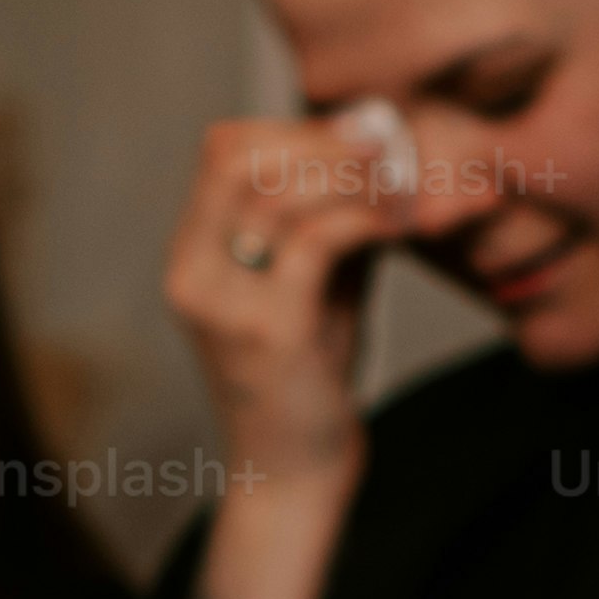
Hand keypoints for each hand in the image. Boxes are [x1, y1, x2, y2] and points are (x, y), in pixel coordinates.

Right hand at [162, 114, 421, 598]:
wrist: (295, 470)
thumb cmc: (308, 373)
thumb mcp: (314, 278)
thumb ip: (327, 214)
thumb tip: (377, 139)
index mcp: (190, 255)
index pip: (224, 150)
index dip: (295, 127)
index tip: (364, 132)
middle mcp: (191, 274)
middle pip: (238, 157)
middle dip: (322, 140)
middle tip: (390, 142)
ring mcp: (222, 304)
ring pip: (279, 192)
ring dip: (354, 174)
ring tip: (407, 181)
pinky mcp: (267, 332)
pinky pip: (316, 242)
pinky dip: (365, 217)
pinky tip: (401, 223)